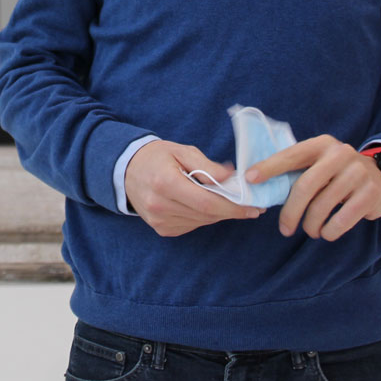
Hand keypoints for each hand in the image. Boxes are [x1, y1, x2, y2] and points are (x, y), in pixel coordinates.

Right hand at [125, 139, 262, 236]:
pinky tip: (205, 205)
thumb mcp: (182, 151)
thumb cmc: (157, 157)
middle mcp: (160, 206)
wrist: (126, 170)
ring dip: (218, 213)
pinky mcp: (162, 229)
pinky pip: (192, 225)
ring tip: (229, 201)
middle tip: (251, 205)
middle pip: (206, 215)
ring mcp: (160, 221)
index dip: (233, 207)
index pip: (207, 203)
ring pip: (201, 222)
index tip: (253, 207)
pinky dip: (204, 216)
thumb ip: (207, 166)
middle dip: (231, 210)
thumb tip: (232, 179)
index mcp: (165, 184)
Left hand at [246, 135, 380, 240]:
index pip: (291, 155)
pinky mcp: (369, 193)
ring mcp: (357, 173)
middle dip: (291, 211)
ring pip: (322, 205)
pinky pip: (342, 218)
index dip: (270, 167)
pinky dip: (330, 231)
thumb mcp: (321, 163)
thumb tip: (261, 187)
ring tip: (310, 231)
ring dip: (311, 224)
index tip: (250, 178)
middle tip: (284, 228)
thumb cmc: (338, 174)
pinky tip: (327, 233)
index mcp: (321, 145)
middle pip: (305, 186)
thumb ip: (297, 171)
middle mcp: (340, 154)